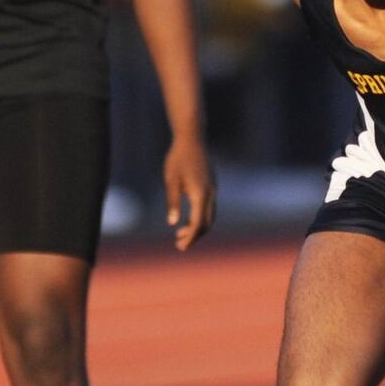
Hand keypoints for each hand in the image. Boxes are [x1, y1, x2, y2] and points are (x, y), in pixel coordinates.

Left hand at [163, 132, 215, 251]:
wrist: (192, 139)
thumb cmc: (178, 159)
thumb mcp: (171, 180)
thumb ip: (173, 202)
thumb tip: (173, 223)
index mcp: (200, 194)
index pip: (198, 223)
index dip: (190, 237)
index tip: (180, 247)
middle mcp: (210, 194)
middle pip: (206, 223)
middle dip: (194, 236)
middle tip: (179, 244)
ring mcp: (213, 190)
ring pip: (210, 216)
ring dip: (198, 228)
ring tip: (180, 233)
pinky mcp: (211, 186)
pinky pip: (209, 208)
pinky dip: (200, 218)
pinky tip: (187, 219)